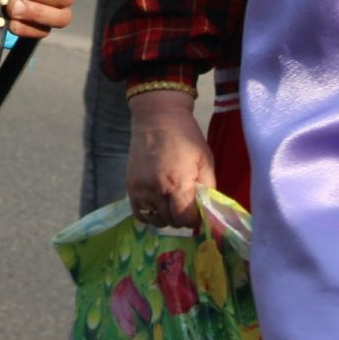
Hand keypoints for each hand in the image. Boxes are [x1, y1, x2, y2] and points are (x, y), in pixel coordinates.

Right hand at [127, 88, 216, 227]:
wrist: (157, 118)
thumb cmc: (186, 137)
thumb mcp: (205, 160)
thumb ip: (208, 188)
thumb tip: (207, 210)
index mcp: (178, 184)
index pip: (186, 220)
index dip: (195, 218)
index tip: (197, 210)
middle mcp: (156, 191)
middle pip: (171, 222)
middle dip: (182, 217)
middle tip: (186, 204)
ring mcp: (140, 190)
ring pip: (155, 220)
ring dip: (166, 217)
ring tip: (171, 203)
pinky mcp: (130, 186)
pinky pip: (140, 213)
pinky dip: (150, 214)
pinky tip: (157, 204)